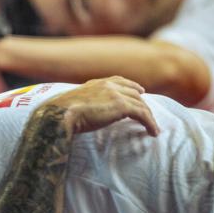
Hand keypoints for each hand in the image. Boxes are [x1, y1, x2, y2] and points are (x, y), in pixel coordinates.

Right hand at [45, 76, 159, 135]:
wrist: (60, 114)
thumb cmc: (60, 113)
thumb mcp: (71, 104)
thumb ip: (81, 104)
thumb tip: (78, 113)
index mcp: (95, 83)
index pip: (119, 80)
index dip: (132, 86)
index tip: (140, 91)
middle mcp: (107, 85)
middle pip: (133, 92)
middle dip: (143, 102)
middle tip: (149, 113)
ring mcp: (116, 94)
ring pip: (140, 104)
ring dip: (149, 116)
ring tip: (154, 128)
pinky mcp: (122, 106)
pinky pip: (142, 114)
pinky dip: (150, 123)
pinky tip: (153, 132)